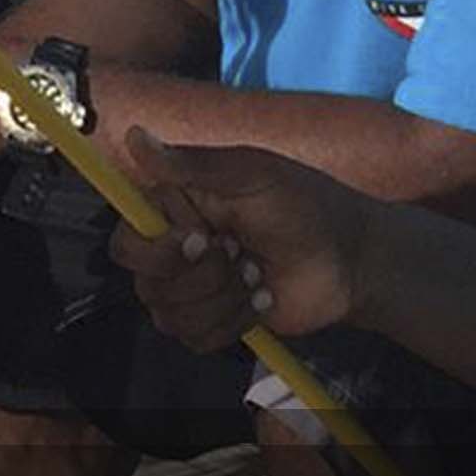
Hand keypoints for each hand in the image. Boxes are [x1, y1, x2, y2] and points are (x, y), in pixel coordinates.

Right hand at [111, 127, 374, 347]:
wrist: (348, 258)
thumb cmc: (303, 204)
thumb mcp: (251, 174)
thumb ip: (191, 164)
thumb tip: (133, 135)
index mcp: (176, 210)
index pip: (127, 242)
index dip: (157, 251)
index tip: (200, 239)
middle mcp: (176, 251)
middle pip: (148, 285)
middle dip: (201, 277)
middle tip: (241, 253)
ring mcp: (196, 290)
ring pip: (172, 317)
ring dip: (224, 299)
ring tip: (258, 274)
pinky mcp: (217, 322)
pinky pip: (197, 340)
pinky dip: (234, 321)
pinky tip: (262, 298)